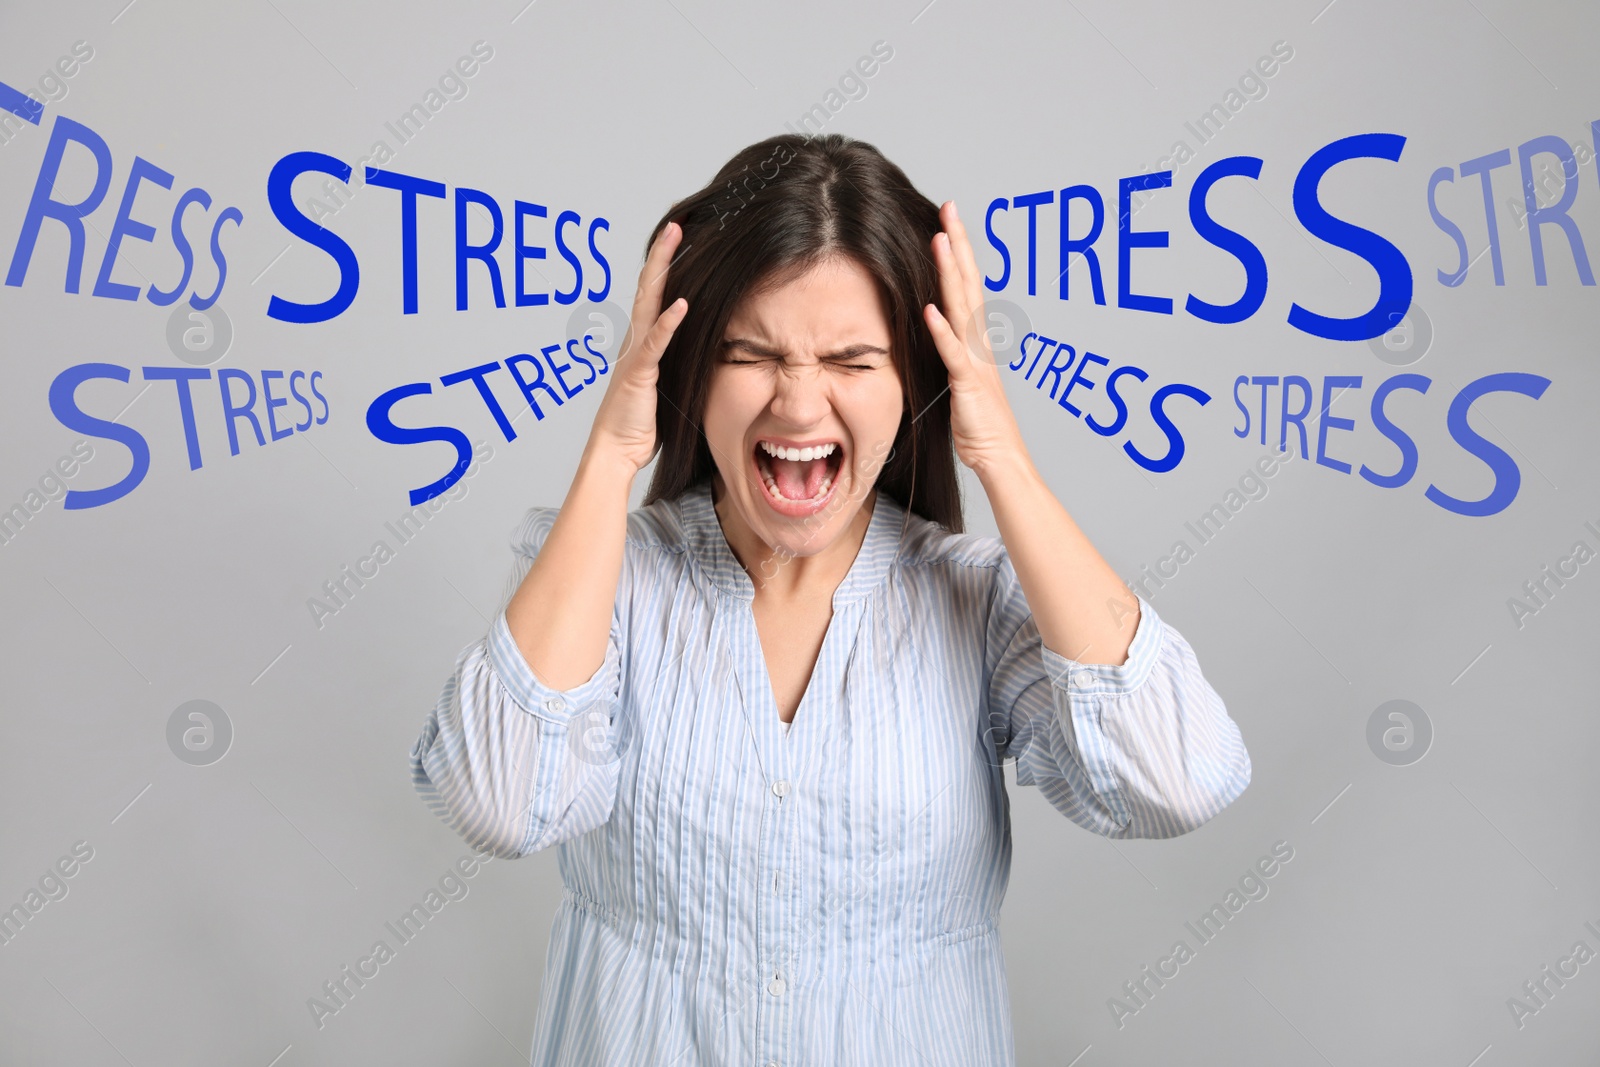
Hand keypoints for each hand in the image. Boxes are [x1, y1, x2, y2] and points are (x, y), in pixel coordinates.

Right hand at [585, 221, 690, 471]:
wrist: (615, 450)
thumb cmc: (638, 422)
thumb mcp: (665, 385)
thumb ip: (675, 363)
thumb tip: (699, 351)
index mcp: (642, 342)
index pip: (655, 296)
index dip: (666, 267)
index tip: (680, 240)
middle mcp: (635, 341)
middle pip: (649, 287)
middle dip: (662, 254)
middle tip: (676, 224)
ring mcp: (635, 354)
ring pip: (648, 303)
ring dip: (662, 271)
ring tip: (675, 241)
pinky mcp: (638, 374)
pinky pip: (654, 344)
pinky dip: (668, 323)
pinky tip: (682, 304)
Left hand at [922, 201, 1028, 477]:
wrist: (1000, 456)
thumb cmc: (979, 424)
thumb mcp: (961, 380)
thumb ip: (952, 353)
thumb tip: (937, 331)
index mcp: (976, 340)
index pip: (966, 286)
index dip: (958, 252)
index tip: (947, 221)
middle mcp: (979, 343)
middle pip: (968, 283)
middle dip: (958, 244)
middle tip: (949, 208)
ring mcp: (976, 361)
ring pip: (962, 308)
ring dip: (950, 274)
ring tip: (939, 240)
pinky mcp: (968, 384)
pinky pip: (954, 353)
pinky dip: (943, 332)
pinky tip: (931, 310)